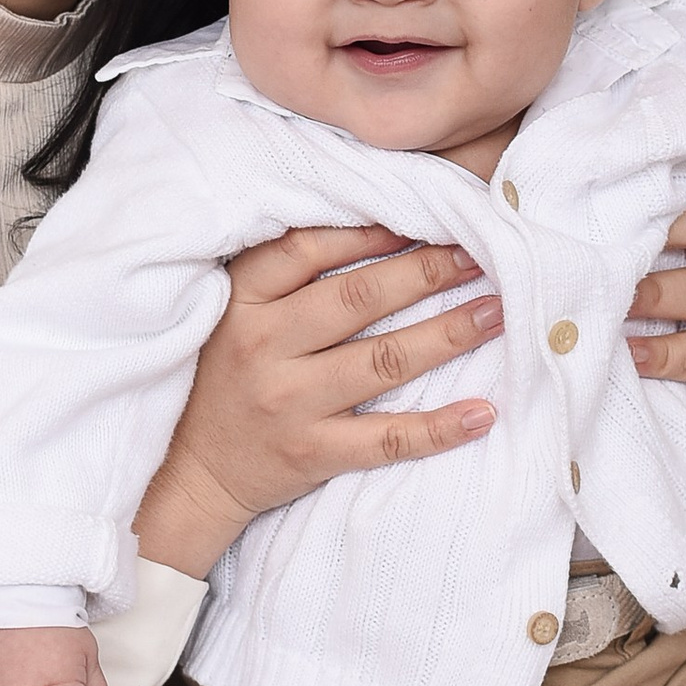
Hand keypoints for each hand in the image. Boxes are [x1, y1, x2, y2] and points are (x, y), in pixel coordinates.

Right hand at [133, 227, 502, 581]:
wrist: (189, 472)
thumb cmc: (225, 377)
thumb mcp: (234, 313)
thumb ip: (284, 272)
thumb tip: (375, 222)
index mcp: (243, 301)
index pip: (309, 248)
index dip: (371, 229)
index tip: (424, 212)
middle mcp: (264, 347)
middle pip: (359, 298)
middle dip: (428, 271)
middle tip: (481, 253)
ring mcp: (290, 403)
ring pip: (383, 361)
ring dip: (448, 334)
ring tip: (496, 311)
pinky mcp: (311, 453)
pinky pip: (386, 440)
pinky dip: (439, 428)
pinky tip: (483, 412)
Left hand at [628, 171, 685, 398]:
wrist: (665, 363)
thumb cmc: (636, 279)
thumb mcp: (629, 236)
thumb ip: (616, 208)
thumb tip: (549, 178)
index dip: (662, 172)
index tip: (613, 176)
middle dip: (659, 230)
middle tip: (609, 242)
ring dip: (655, 296)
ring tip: (615, 304)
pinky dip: (665, 354)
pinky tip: (631, 352)